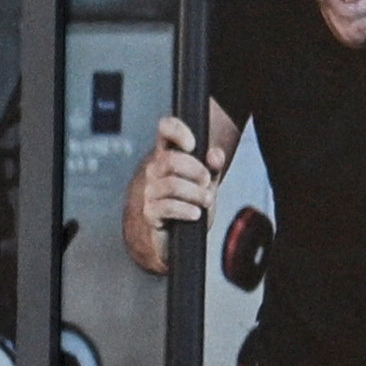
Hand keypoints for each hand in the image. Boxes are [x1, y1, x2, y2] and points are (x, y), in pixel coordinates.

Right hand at [124, 114, 212, 272]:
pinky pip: (168, 207)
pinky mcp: (150, 212)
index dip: (177, 131)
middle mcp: (155, 170)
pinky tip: (195, 213)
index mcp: (169, 154)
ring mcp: (150, 191)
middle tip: (207, 182)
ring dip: (195, 193)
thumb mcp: (208, 181)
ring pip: (172, 185)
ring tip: (206, 200)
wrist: (178, 236)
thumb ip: (214, 166)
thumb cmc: (190, 203)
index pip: (165, 130)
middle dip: (196, 171)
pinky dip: (186, 210)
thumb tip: (215, 155)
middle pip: (171, 160)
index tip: (192, 144)